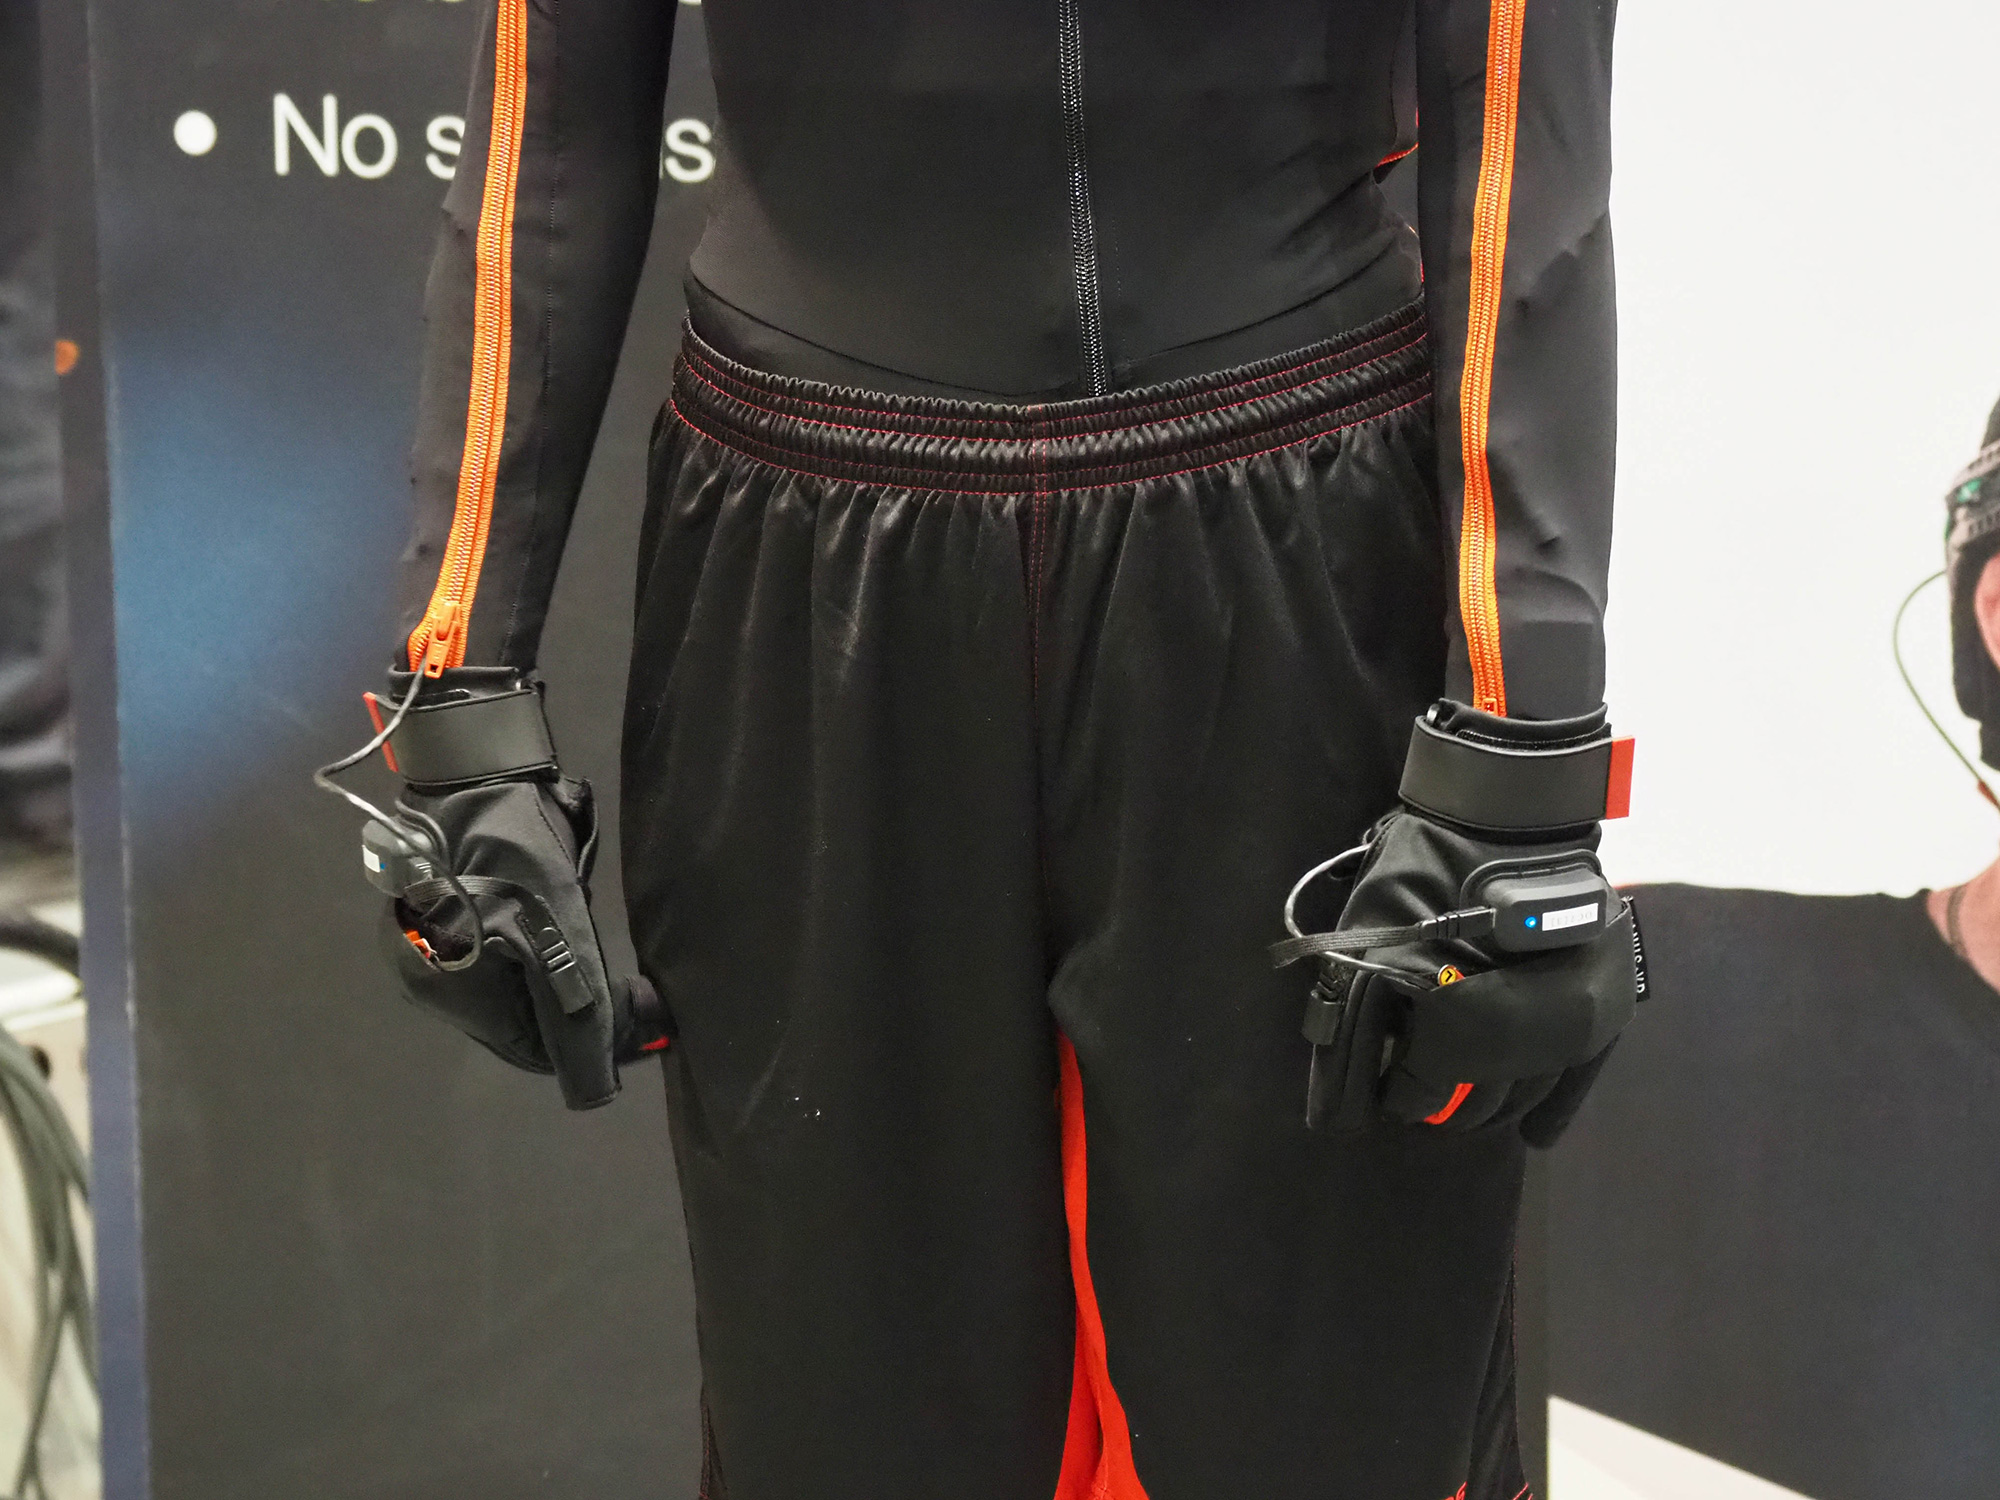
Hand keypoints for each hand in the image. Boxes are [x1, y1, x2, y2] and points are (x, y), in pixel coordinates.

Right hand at [367, 672, 669, 1109]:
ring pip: (521, 989)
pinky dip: (547, 954)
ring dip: (568, 981)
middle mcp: (427, 975)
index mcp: (441, 986)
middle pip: (524, 1022)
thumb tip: (596, 1094)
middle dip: (582, 1011)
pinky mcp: (449, 914)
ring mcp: (432, 942)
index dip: (591, 1046)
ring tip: (604, 951)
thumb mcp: (557, 929)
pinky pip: (510, 957)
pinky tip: (570, 927)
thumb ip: (579, 1011)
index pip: (532, 1050)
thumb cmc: (514, 845)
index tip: (647, 1022)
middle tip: (638, 989)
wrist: (478, 763)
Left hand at [1284, 700, 1637, 1142]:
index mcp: (1485, 991)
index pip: (1443, 1071)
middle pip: (1493, 1091)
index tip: (1387, 1093)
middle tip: (1417, 1100)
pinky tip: (1536, 1133)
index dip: (1407, 1090)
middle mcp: (1553, 1007)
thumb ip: (1366, 993)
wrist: (1510, 803)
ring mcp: (1591, 1003)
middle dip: (1449, 1101)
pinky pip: (1586, 1072)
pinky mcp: (1614, 997)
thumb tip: (1348, 1067)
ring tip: (1457, 1104)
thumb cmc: (1433, 855)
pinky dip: (1557, 1106)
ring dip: (1493, 1102)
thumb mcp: (1379, 920)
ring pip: (1535, 1086)